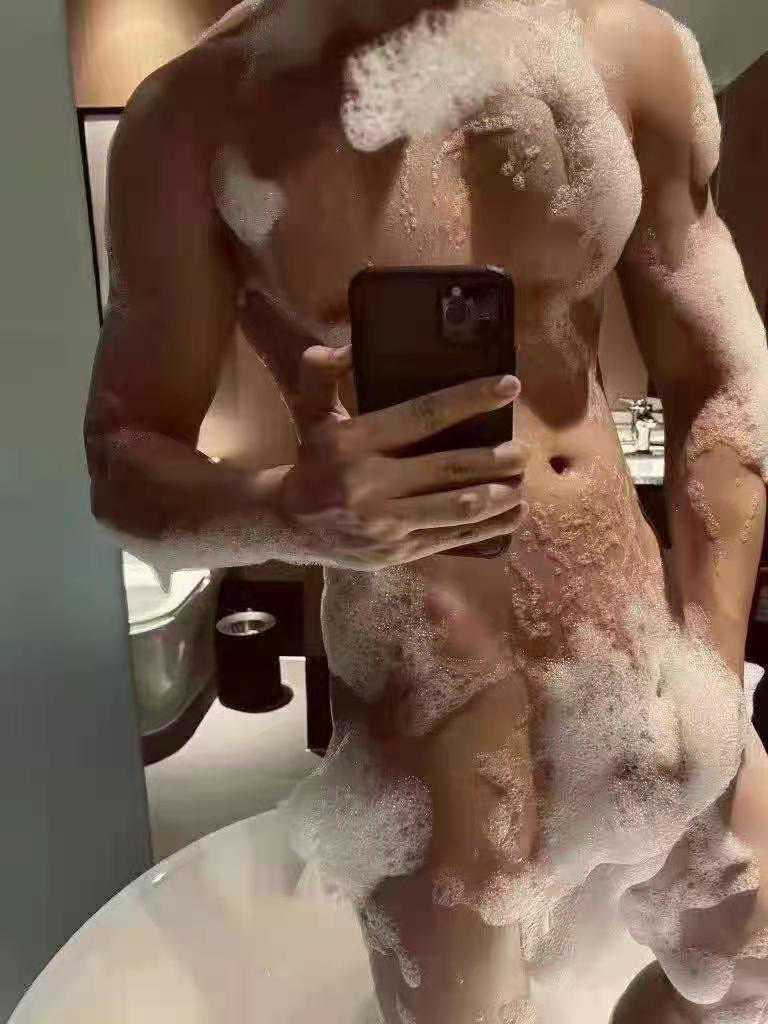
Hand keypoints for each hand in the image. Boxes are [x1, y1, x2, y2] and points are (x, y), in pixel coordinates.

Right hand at [275, 344, 528, 568]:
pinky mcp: (397, 552)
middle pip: (451, 467)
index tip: (509, 386)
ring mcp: (386, 523)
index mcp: (354, 442)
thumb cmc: (312, 460)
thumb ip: (323, 372)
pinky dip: (489, 527)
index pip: (423, 415)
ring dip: (500, 496)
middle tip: (522, 451)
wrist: (288, 524)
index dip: (470, 399)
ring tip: (519, 483)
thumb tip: (352, 347)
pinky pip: (453, 538)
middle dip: (497, 459)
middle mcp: (371, 483)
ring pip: (459, 508)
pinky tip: (511, 513)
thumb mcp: (312, 411)